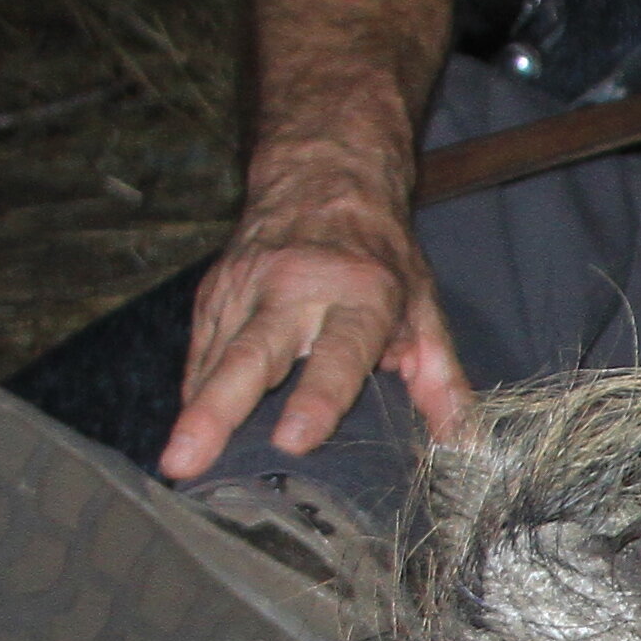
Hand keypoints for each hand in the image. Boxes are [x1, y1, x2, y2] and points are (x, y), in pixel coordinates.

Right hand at [158, 164, 466, 482]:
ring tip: (176, 462)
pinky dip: (194, 394)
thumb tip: (464, 446)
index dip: (317, 396)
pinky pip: (199, 352)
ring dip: (194, 411)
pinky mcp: (213, 292)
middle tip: (189, 457)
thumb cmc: (379, 255)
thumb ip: (440, 381)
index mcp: (358, 294)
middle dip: (220, 410)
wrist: (324, 178)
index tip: (293, 440)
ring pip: (214, 354)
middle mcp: (296, 288)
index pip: (337, 352)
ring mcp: (245, 287)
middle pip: (252, 354)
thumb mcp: (423, 308)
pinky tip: (186, 435)